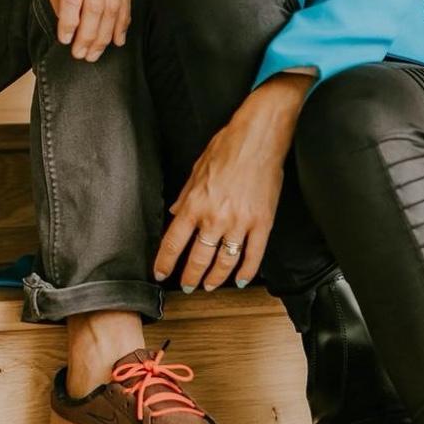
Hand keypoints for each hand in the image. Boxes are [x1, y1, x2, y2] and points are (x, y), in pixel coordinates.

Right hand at [10, 0, 132, 60]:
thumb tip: (69, 14)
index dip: (121, 22)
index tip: (115, 41)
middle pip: (112, 6)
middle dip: (103, 36)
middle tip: (92, 55)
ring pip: (96, 8)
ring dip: (87, 36)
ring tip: (78, 52)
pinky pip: (72, 2)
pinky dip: (69, 24)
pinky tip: (63, 36)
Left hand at [154, 73, 313, 291]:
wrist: (258, 137)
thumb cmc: (227, 147)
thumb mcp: (197, 168)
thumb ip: (185, 195)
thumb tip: (176, 214)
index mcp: (196, 203)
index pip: (174, 241)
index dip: (165, 262)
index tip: (161, 273)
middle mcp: (216, 217)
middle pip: (199, 258)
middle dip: (190, 276)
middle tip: (186, 285)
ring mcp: (241, 222)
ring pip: (225, 262)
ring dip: (215, 278)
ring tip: (209, 285)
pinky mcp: (263, 223)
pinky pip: (254, 256)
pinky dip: (246, 272)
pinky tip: (240, 279)